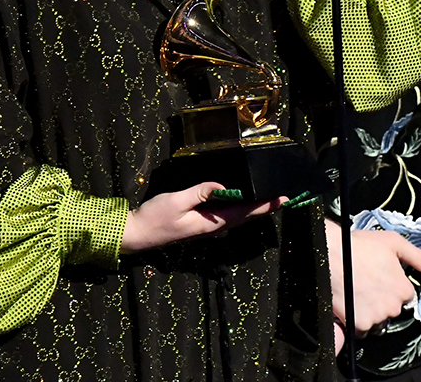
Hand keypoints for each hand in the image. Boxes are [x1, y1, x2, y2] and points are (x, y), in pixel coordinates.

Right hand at [121, 182, 284, 253]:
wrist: (137, 235)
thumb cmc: (154, 217)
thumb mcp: (175, 201)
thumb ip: (199, 192)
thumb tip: (222, 185)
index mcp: (210, 222)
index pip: (243, 213)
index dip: (263, 206)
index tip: (281, 199)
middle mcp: (213, 228)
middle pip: (244, 218)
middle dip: (264, 208)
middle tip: (283, 199)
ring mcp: (207, 229)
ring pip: (237, 219)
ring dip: (254, 210)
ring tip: (268, 201)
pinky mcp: (200, 226)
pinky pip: (227, 218)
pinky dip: (239, 211)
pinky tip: (241, 204)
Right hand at [324, 219, 420, 333]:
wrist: (330, 254)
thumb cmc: (358, 246)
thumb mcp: (393, 243)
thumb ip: (419, 258)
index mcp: (404, 290)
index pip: (404, 296)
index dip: (391, 286)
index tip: (379, 278)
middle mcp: (393, 307)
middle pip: (390, 309)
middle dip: (380, 299)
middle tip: (365, 283)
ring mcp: (376, 317)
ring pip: (376, 320)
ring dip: (369, 311)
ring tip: (356, 291)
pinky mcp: (358, 324)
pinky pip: (361, 329)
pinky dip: (356, 320)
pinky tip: (350, 302)